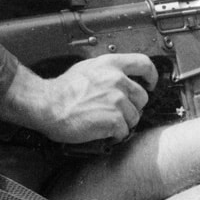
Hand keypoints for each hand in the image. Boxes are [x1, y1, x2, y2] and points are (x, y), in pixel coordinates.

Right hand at [0, 53, 156, 144]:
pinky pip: (124, 131)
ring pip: (135, 116)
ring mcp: (117, 100)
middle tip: (118, 112)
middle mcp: (117, 80)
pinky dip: (115, 135)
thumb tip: (121, 77)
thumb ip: (108, 71)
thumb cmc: (63, 90)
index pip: (144, 64)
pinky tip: (102, 131)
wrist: (47, 105)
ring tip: (105, 121)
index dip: (151, 76)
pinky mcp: (114, 119)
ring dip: (123, 122)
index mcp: (111, 64)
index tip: (150, 84)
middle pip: (142, 97)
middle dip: (133, 107)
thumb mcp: (87, 68)